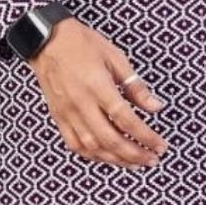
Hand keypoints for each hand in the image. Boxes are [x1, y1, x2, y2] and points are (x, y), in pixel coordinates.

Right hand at [31, 19, 168, 168]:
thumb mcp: (115, 57)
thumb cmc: (81, 44)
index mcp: (98, 86)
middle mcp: (81, 103)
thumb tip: (155, 107)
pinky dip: (93, 156)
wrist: (45, 41)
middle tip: (152, 160)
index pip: (126, 119)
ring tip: (135, 163)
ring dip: (116, 160)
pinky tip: (108, 157)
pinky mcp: (59, 118)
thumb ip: (135, 86)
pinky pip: (75, 145)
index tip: (160, 145)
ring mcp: (68, 113)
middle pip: (111, 139)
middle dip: (135, 154)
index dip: (145, 136)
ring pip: (93, 148)